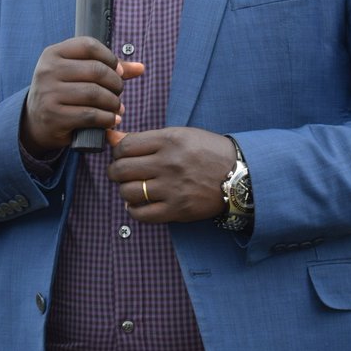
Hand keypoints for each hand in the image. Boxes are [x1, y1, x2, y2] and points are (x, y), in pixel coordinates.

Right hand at [20, 37, 142, 154]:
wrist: (36, 120)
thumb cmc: (63, 92)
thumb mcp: (77, 73)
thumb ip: (107, 67)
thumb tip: (140, 67)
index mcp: (53, 53)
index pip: (89, 45)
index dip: (110, 58)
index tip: (118, 71)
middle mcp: (48, 70)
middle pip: (96, 70)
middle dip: (115, 83)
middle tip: (119, 92)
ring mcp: (48, 94)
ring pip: (94, 94)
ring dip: (113, 103)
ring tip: (117, 108)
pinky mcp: (53, 116)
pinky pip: (89, 115)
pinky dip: (106, 119)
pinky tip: (111, 120)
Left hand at [107, 128, 234, 223]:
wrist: (239, 175)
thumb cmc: (207, 151)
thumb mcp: (179, 135)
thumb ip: (144, 138)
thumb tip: (112, 136)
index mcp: (169, 140)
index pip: (124, 146)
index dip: (117, 151)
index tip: (122, 156)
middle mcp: (169, 163)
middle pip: (121, 169)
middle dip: (115, 172)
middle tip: (122, 173)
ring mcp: (173, 188)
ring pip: (128, 192)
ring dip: (125, 191)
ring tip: (133, 188)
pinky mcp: (178, 209)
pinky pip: (141, 214)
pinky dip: (134, 210)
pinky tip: (140, 204)